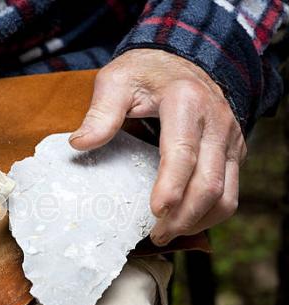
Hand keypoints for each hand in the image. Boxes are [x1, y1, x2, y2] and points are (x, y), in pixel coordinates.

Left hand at [70, 49, 245, 245]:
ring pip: (227, 194)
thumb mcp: (117, 80)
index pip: (183, 152)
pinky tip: (185, 222)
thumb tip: (79, 144)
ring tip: (168, 235)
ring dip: (199, 221)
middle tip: (156, 236)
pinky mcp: (233, 151)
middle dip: (184, 216)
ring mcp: (230, 138)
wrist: (182, 59)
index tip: (155, 212)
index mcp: (186, 101)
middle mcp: (216, 121)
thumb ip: (101, 112)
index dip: (171, 186)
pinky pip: (231, 191)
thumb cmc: (145, 72)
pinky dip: (210, 214)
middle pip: (209, 183)